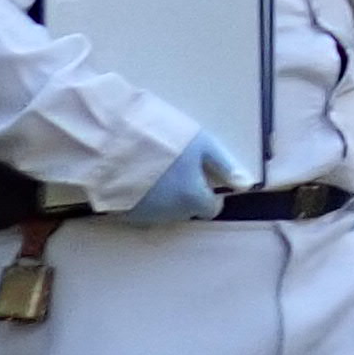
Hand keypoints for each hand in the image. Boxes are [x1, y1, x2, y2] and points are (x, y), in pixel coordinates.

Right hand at [115, 128, 242, 224]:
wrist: (108, 140)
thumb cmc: (159, 137)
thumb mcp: (201, 143)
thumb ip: (225, 165)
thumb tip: (245, 185)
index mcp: (191, 198)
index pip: (211, 209)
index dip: (210, 193)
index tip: (202, 177)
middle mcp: (170, 214)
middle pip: (187, 211)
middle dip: (186, 195)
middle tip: (175, 169)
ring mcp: (143, 216)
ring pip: (164, 212)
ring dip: (165, 198)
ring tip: (154, 170)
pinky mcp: (122, 213)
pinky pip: (141, 211)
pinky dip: (143, 199)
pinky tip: (136, 177)